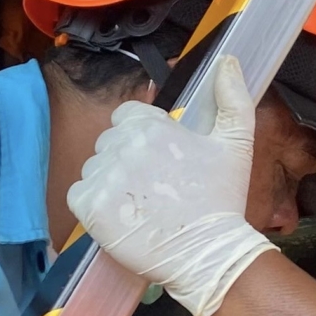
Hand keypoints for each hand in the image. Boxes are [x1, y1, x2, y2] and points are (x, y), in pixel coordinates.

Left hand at [67, 55, 276, 315]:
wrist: (209, 255)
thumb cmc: (222, 200)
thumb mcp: (236, 143)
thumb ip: (232, 97)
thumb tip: (228, 61)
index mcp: (150, 126)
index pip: (126, 117)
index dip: (143, 139)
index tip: (162, 162)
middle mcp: (122, 147)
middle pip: (109, 143)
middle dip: (126, 161)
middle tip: (155, 188)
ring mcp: (103, 178)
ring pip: (94, 169)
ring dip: (111, 184)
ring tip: (141, 205)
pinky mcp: (90, 208)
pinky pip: (78, 194)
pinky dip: (94, 205)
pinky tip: (121, 216)